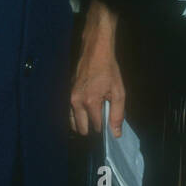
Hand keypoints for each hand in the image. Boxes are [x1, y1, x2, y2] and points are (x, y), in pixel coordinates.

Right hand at [70, 0, 124, 137]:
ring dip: (82, 122)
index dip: (104, 127)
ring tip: (93, 114)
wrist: (95, 51)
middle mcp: (76, 102)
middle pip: (80, 128)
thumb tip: (115, 134)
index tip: (108, 121)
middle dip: (91, 127)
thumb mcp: (119, 92)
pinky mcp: (67, 92)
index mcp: (90, 102)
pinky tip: (86, 108)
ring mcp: (69, 97)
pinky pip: (69, 111)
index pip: (95, 127)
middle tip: (101, 118)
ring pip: (72, 122)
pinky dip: (77, 114)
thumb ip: (117, 115)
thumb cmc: (109, 70)